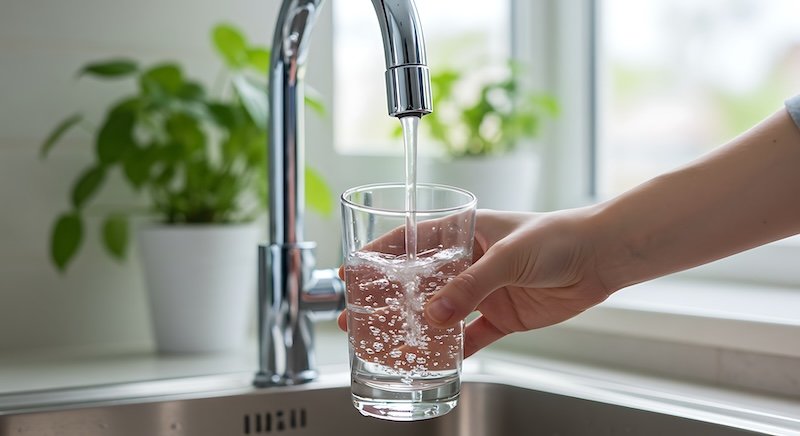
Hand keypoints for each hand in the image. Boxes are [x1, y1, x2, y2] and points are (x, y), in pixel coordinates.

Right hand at [338, 208, 613, 356]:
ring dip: (414, 326)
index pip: (411, 242)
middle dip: (387, 298)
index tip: (354, 272)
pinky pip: (470, 336)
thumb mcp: (508, 256)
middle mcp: (469, 261)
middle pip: (418, 282)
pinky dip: (452, 349)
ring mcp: (483, 290)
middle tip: (355, 314)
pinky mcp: (501, 316)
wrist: (600, 257)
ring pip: (439, 312)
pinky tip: (433, 360)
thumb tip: (434, 314)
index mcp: (464, 232)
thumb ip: (470, 286)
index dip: (380, 257)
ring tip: (384, 341)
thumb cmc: (557, 237)